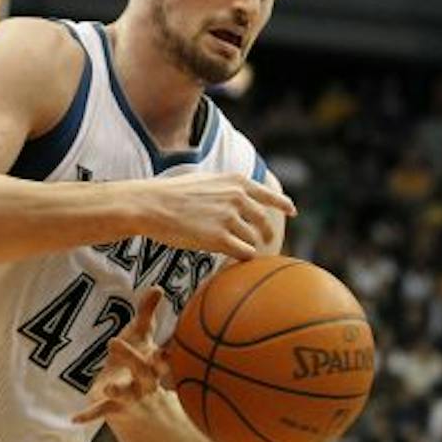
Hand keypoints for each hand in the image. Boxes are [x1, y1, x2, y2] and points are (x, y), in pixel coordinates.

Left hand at [73, 289, 167, 423]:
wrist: (146, 410)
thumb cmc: (142, 364)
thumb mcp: (143, 340)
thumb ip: (147, 315)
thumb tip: (157, 287)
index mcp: (155, 364)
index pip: (164, 358)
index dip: (165, 354)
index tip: (164, 349)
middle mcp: (148, 382)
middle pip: (144, 371)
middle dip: (132, 359)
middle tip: (113, 341)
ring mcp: (132, 396)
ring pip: (126, 394)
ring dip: (118, 391)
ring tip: (107, 388)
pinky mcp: (115, 408)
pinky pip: (102, 412)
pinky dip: (89, 415)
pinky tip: (74, 418)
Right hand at [140, 172, 294, 259]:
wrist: (150, 205)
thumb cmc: (169, 194)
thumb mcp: (204, 180)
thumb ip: (225, 188)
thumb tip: (237, 196)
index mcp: (236, 181)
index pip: (270, 195)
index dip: (283, 205)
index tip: (292, 212)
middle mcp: (237, 198)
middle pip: (263, 221)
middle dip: (265, 233)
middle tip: (263, 242)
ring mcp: (229, 218)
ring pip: (252, 240)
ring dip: (245, 247)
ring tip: (233, 252)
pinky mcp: (219, 239)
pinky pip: (244, 253)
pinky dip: (240, 259)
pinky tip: (231, 261)